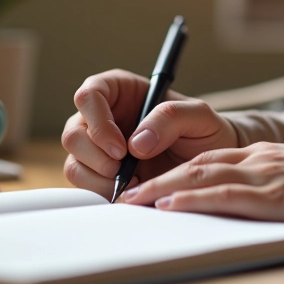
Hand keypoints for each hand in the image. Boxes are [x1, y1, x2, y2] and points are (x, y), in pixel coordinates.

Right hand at [62, 69, 238, 197]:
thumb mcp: (199, 116)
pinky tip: (132, 191)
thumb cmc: (204, 131)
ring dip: (98, 179)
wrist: (211, 165)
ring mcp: (98, 148)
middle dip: (96, 157)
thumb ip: (169, 118)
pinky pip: (86, 186)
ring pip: (74, 163)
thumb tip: (136, 144)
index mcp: (119, 91)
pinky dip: (104, 193)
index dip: (98, 122)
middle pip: (73, 134)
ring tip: (134, 182)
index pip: (89, 95)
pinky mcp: (102, 175)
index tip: (121, 148)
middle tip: (125, 170)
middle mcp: (102, 117)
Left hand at [121, 142, 283, 226]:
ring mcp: (262, 175)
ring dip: (162, 188)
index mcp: (260, 154)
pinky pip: (223, 195)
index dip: (173, 170)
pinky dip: (191, 198)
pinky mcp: (271, 195)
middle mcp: (256, 158)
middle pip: (194, 164)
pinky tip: (169, 204)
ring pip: (201, 175)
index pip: (206, 158)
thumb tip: (235, 202)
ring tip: (134, 200)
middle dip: (156, 178)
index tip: (147, 184)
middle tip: (126, 195)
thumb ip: (265, 184)